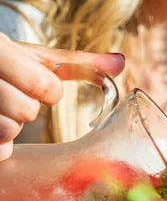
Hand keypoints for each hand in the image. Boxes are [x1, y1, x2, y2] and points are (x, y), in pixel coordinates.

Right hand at [0, 34, 124, 159]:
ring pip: (10, 130)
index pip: (44, 86)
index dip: (47, 90)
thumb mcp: (34, 57)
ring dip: (11, 125)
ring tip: (0, 109)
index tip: (35, 84)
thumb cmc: (5, 67)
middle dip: (27, 107)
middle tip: (14, 96)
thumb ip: (76, 62)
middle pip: (27, 111)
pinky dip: (0, 143)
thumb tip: (121, 62)